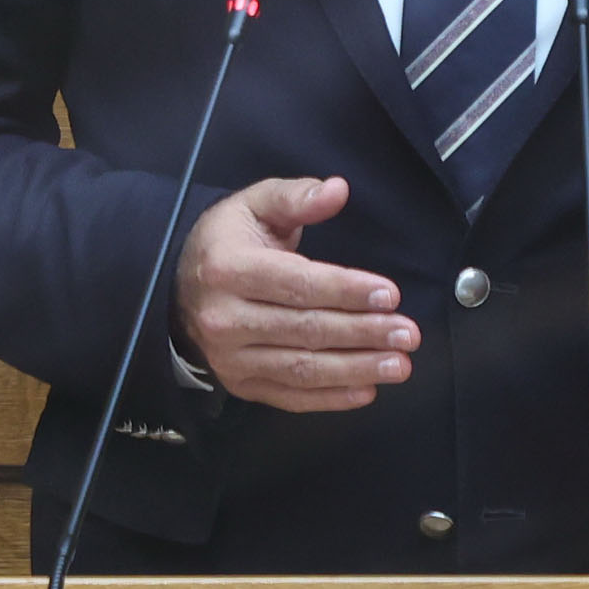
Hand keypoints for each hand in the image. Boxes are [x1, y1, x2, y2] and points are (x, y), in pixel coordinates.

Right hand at [174, 176, 418, 411]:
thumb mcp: (255, 205)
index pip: (298, 284)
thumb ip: (296, 197)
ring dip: (356, 369)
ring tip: (399, 364)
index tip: (389, 295)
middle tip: (408, 334)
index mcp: (228, 269)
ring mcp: (230, 358)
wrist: (181, 287)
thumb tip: (337, 189)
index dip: (346, 290)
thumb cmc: (229, 241)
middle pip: (306, 329)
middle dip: (363, 333)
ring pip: (302, 368)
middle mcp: (225, 318)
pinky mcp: (240, 384)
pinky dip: (331, 398)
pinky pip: (290, 396)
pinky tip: (367, 390)